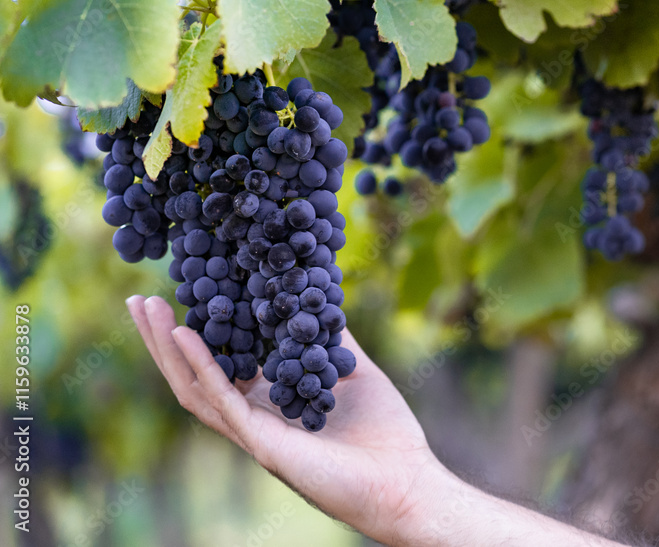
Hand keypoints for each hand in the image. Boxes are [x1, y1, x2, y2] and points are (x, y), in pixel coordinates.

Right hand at [127, 295, 442, 543]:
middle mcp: (254, 418)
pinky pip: (222, 401)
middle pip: (193, 377)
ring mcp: (253, 433)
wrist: (405, 479)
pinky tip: (183, 333)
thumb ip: (331, 340)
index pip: (221, 365)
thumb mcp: (354, 371)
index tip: (181, 293)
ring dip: (166, 348)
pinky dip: (201, 365)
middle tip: (139, 300)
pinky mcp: (262, 443)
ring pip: (193, 389)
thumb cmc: (385, 433)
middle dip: (162, 339)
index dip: (199, 333)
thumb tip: (321, 298)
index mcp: (271, 402)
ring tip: (145, 308)